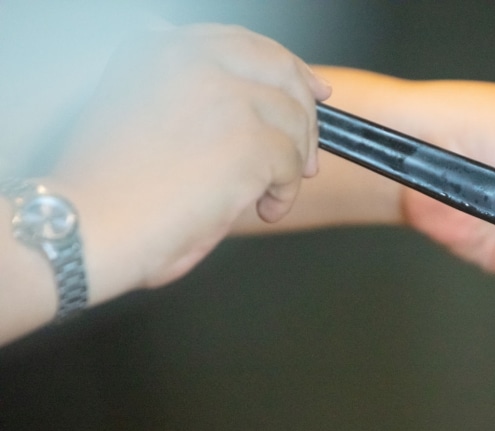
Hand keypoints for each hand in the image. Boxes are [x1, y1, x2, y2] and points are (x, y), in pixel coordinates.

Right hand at [49, 24, 330, 301]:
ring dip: (294, 161)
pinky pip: (292, 165)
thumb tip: (221, 86)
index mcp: (159, 46)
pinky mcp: (249, 141)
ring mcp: (226, 97)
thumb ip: (173, 86)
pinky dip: (285, 193)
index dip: (284, 68)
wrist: (88, 225)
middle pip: (279, 70)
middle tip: (309, 152)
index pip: (241, 44)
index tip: (310, 90)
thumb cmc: (103, 186)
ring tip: (270, 192)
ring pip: (294, 121)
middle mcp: (193, 59)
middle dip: (304, 111)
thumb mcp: (129, 110)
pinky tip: (264, 210)